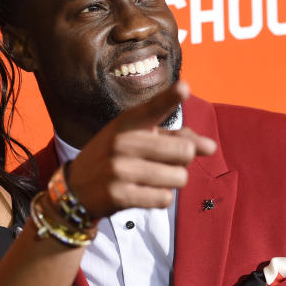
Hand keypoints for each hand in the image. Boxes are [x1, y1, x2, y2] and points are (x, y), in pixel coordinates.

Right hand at [67, 81, 216, 217]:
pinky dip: (161, 198)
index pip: (153, 108)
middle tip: (164, 163)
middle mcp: (123, 142)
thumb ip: (175, 138)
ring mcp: (120, 169)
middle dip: (183, 161)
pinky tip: (143, 193)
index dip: (170, 97)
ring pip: (179, 178)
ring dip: (172, 182)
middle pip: (184, 151)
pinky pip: (165, 198)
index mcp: (128, 122)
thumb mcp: (138, 138)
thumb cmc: (115, 158)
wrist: (75, 188)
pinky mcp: (120, 195)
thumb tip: (210, 147)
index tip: (184, 88)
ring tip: (151, 179)